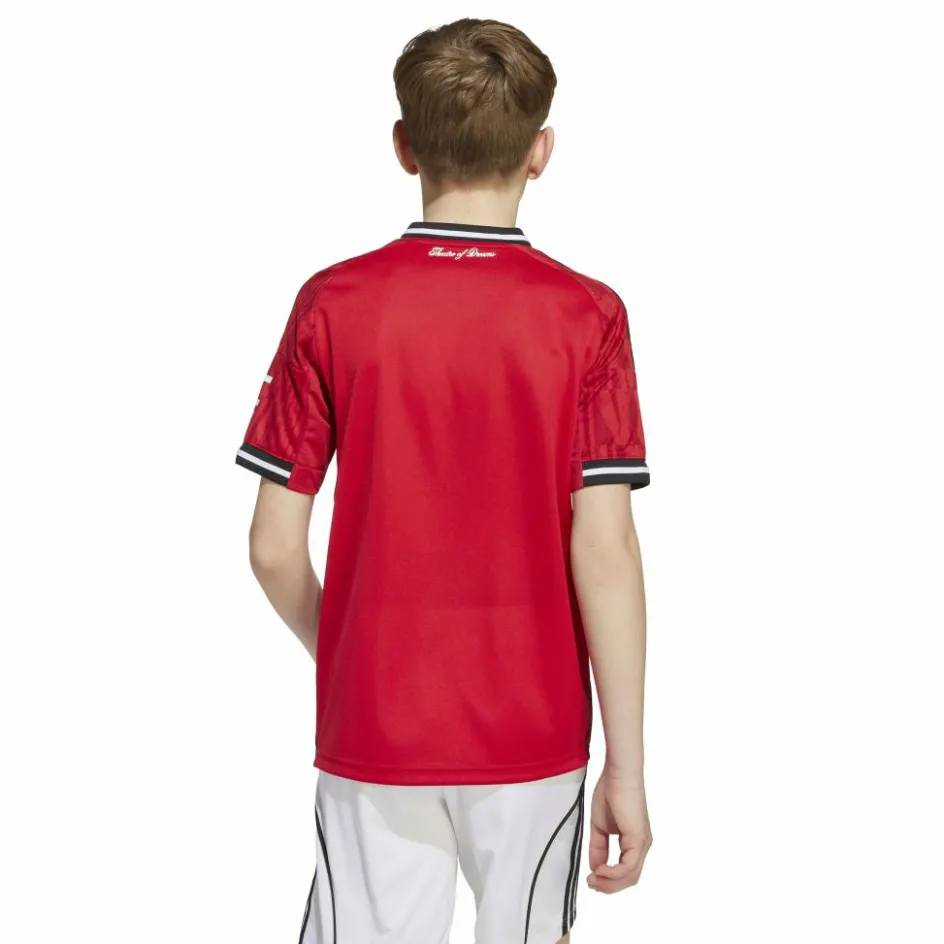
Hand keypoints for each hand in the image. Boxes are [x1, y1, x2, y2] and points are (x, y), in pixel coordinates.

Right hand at [587, 770, 651, 892]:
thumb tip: (595, 868)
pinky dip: (613, 873)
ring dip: (610, 883)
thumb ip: (598, 848)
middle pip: (629, 879)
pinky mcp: (638, 839)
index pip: (625, 871)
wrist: (617, 775)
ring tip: (593, 879)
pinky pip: (628, 866)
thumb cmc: (609, 793)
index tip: (590, 878)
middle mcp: (642, 846)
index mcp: (633, 842)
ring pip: (630, 877)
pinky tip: (600, 870)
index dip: (608, 880)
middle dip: (608, 886)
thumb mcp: (599, 826)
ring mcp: (642, 843)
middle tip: (590, 883)